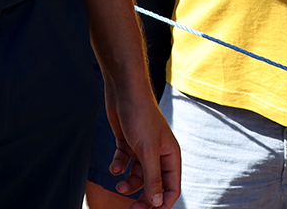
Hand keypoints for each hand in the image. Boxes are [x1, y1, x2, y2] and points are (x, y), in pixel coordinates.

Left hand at [104, 77, 180, 208]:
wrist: (124, 89)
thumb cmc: (140, 115)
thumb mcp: (147, 151)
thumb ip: (153, 178)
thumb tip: (158, 203)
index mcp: (171, 155)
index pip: (172, 187)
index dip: (162, 203)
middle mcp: (159, 153)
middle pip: (155, 185)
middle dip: (144, 197)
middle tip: (132, 208)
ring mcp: (143, 148)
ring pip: (139, 175)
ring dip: (130, 183)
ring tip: (119, 186)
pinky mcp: (128, 143)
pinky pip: (125, 162)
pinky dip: (120, 167)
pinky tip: (114, 168)